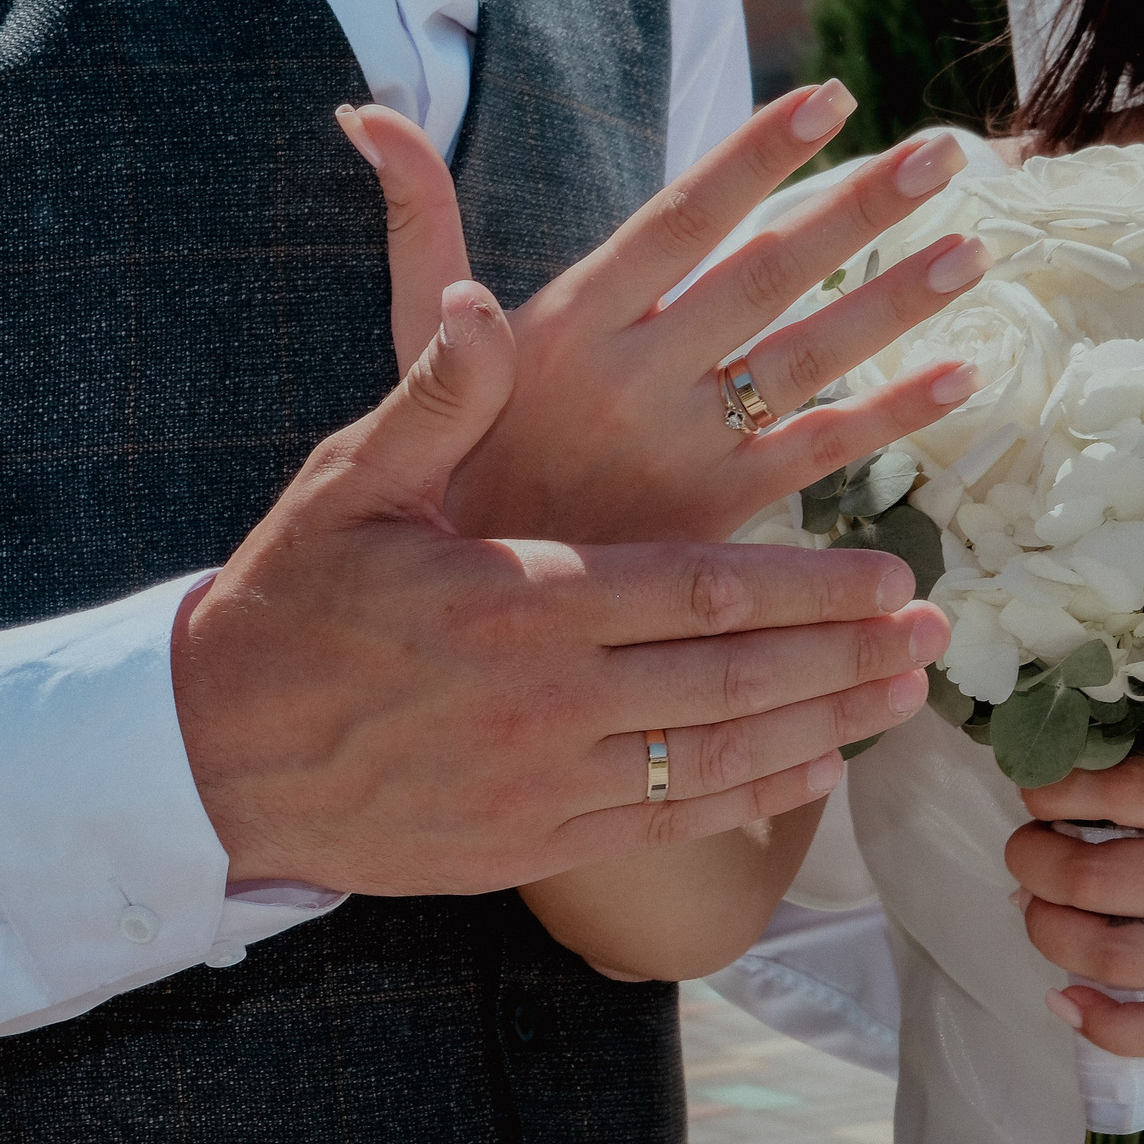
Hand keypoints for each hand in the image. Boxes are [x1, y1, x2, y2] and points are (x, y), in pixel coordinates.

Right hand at [174, 279, 948, 895]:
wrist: (211, 760)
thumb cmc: (288, 603)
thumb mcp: (350, 482)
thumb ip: (436, 397)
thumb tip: (487, 302)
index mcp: (522, 599)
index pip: (704, 592)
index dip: (810, 588)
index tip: (891, 573)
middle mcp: (548, 700)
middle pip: (735, 680)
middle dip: (845, 658)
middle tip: (933, 637)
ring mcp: (544, 783)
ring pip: (718, 758)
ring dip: (823, 728)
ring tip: (899, 700)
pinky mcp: (530, 842)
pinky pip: (666, 825)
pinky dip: (747, 801)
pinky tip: (810, 777)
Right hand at [337, 82, 987, 543]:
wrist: (431, 647)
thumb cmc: (423, 488)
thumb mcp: (406, 348)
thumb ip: (417, 230)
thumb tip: (370, 113)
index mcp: (562, 330)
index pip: (674, 221)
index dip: (752, 156)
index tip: (829, 97)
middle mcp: (631, 387)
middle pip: (764, 280)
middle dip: (857, 211)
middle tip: (945, 150)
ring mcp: (680, 458)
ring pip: (808, 369)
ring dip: (895, 306)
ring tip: (972, 249)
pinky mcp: (713, 528)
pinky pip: (817, 466)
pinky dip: (890, 423)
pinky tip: (958, 378)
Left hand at [1003, 752, 1143, 1058]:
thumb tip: (1082, 794)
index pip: (1115, 791)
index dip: (1052, 789)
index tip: (1039, 790)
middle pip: (1092, 876)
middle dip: (1032, 859)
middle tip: (1027, 849)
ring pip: (1110, 953)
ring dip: (1048, 931)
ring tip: (1037, 909)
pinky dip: (1104, 1025)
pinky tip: (1067, 1001)